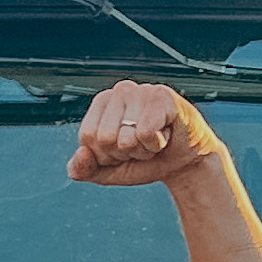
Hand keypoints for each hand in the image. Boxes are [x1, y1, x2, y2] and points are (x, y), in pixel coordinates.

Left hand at [67, 81, 221, 186]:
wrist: (181, 164)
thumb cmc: (143, 161)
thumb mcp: (107, 171)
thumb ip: (82, 169)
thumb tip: (80, 153)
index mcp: (101, 103)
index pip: (87, 137)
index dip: (105, 154)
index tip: (122, 149)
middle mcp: (120, 91)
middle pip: (105, 138)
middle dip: (124, 153)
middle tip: (140, 144)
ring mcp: (142, 90)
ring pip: (126, 138)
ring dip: (142, 149)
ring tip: (153, 139)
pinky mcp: (162, 96)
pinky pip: (146, 133)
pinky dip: (155, 144)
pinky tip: (164, 134)